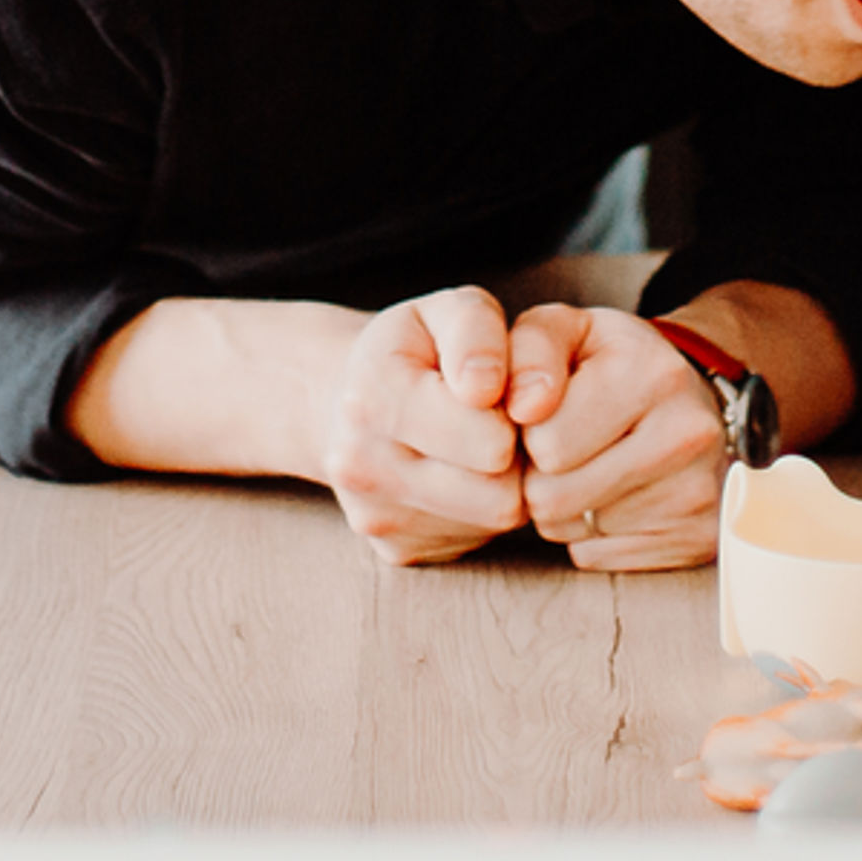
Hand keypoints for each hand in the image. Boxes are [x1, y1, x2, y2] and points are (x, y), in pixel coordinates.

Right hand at [317, 286, 534, 565]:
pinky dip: (479, 510)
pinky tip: (460, 474)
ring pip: (490, 523)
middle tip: (500, 424)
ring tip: (480, 446)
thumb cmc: (412, 348)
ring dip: (503, 486)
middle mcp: (361, 468)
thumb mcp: (446, 310)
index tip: (500, 394)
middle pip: (499, 496)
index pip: (491, 442)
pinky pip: (471, 541)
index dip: (514, 414)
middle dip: (515, 458)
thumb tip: (486, 389)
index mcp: (372, 399)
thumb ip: (476, 331)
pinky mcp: (393, 550)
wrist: (345, 399)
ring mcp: (374, 518)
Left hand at [511, 304, 736, 570]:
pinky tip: (615, 496)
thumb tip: (521, 408)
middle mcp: (687, 435)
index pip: (545, 444)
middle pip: (553, 498)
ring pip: (571, 532)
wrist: (689, 399)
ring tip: (592, 467)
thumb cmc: (612, 364)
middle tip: (566, 447)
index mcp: (653, 374)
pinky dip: (593, 534)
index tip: (551, 412)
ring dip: (564, 506)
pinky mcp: (698, 540)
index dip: (531, 432)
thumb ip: (528, 350)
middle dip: (540, 475)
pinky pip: (598, 558)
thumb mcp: (565, 330)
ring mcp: (699, 493)